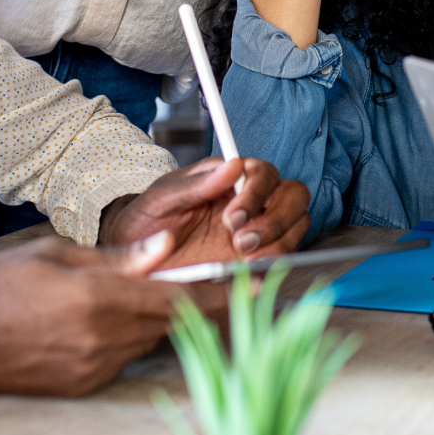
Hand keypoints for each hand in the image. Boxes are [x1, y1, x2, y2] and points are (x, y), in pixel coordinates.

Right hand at [0, 231, 223, 395]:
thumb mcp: (58, 254)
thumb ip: (119, 257)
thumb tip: (167, 247)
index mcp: (101, 299)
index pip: (181, 298)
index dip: (222, 293)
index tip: (257, 286)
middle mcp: (103, 340)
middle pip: (172, 323)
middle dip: (195, 305)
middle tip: (221, 288)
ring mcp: (93, 368)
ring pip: (148, 341)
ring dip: (156, 320)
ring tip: (142, 298)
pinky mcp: (81, 386)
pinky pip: (122, 360)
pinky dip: (127, 339)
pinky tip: (105, 322)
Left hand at [98, 157, 310, 267]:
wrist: (137, 257)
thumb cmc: (148, 219)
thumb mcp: (163, 198)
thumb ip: (197, 184)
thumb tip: (232, 165)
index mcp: (230, 177)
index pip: (264, 172)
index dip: (257, 193)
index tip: (231, 217)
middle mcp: (251, 200)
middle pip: (293, 196)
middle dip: (275, 218)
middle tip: (241, 240)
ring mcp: (257, 228)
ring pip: (297, 224)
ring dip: (277, 241)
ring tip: (244, 255)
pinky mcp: (256, 256)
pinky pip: (284, 255)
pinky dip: (273, 261)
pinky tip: (248, 269)